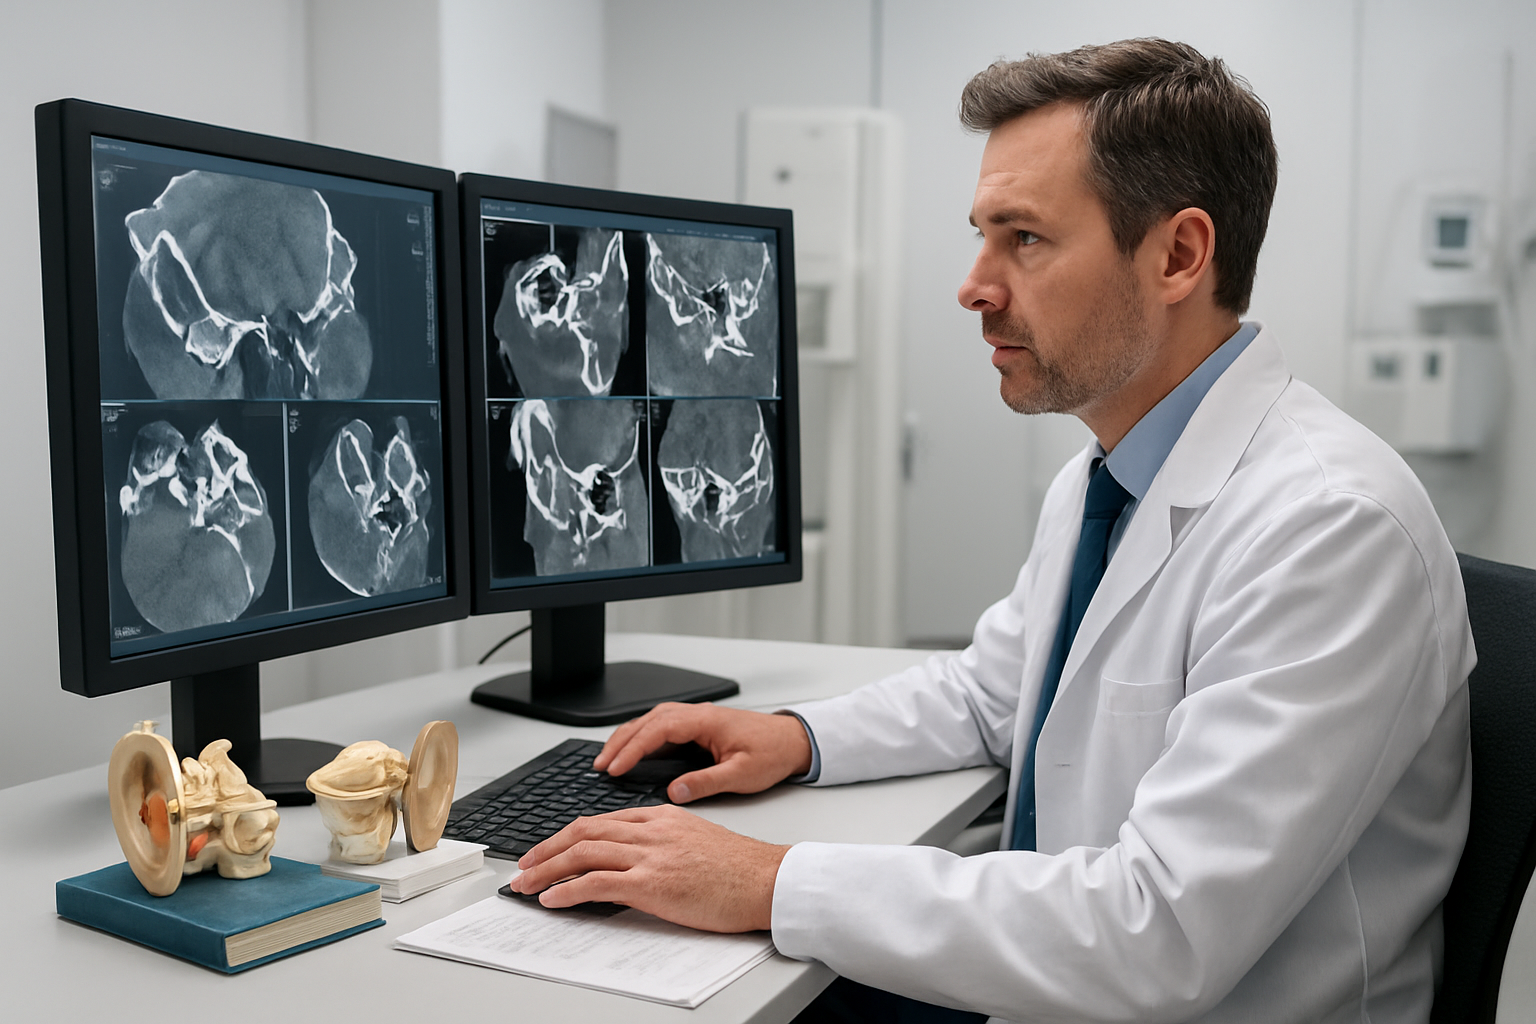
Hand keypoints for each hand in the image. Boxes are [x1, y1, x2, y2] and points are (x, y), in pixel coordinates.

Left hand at [510, 805, 787, 931]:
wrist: (767, 879)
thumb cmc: (740, 868)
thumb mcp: (695, 840)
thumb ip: (662, 842)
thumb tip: (634, 860)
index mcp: (660, 817)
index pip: (600, 820)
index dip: (566, 834)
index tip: (547, 849)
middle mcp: (650, 830)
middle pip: (583, 831)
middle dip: (545, 849)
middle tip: (522, 865)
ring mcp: (650, 855)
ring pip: (582, 853)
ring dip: (545, 870)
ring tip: (525, 885)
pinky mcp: (652, 883)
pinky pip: (597, 883)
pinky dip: (567, 890)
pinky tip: (552, 899)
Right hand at [594, 702, 812, 802]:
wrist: (794, 740)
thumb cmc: (773, 753)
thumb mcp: (742, 775)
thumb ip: (707, 782)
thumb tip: (674, 792)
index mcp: (705, 721)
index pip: (658, 730)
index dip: (632, 748)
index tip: (614, 767)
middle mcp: (697, 715)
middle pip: (647, 721)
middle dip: (619, 742)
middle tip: (599, 765)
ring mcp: (696, 719)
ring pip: (651, 722)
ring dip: (627, 738)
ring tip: (607, 760)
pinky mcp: (697, 727)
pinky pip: (661, 728)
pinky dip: (641, 738)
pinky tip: (631, 753)